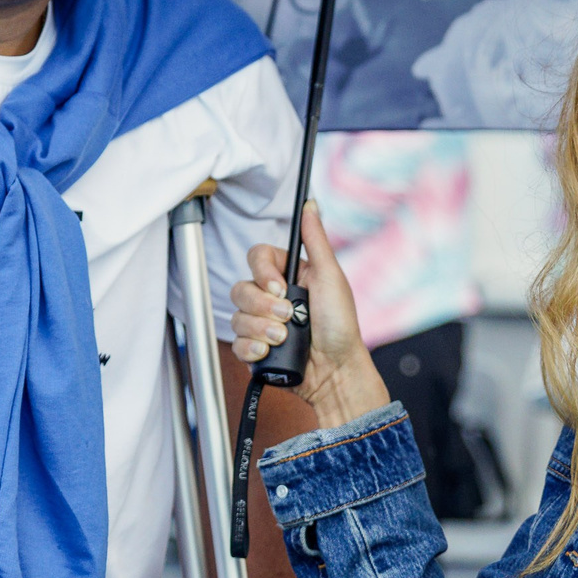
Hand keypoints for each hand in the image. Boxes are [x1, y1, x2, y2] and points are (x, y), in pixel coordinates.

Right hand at [231, 202, 389, 430]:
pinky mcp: (256, 349)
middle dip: (264, 307)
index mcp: (289, 275)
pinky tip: (269, 353)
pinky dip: (252, 349)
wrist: (336, 371)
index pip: (256, 258)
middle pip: (241, 288)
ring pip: (236, 317)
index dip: (262, 273)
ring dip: (261, 330)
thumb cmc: (341, 325)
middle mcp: (272, 297)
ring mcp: (262, 324)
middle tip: (288, 318)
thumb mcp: (331, 276)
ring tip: (284, 339)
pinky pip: (236, 343)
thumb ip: (316, 240)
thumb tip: (311, 206)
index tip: (279, 287)